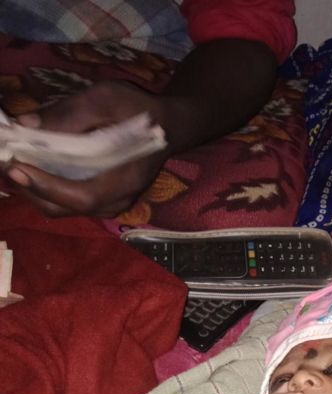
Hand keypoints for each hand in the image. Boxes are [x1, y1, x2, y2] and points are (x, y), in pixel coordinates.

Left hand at [4, 81, 168, 217]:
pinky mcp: (103, 202)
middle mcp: (117, 200)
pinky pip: (68, 204)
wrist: (169, 128)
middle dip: (31, 189)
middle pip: (65, 208)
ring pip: (63, 209)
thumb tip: (26, 125)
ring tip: (14, 165)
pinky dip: (46, 190)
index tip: (17, 166)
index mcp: (124, 179)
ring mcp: (110, 205)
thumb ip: (69, 113)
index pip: (81, 196)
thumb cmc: (140, 111)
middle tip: (6, 163)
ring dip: (35, 191)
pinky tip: (33, 169)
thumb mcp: (107, 99)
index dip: (47, 186)